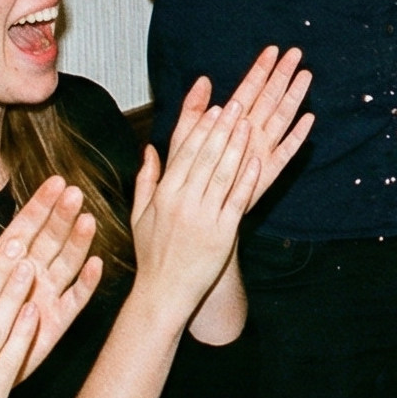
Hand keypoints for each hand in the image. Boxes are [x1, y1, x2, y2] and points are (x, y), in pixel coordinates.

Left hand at [0, 186, 102, 380]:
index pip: (26, 226)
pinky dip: (86, 283)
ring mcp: (44, 297)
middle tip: (75, 194)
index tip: (56, 181)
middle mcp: (29, 274)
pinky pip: (75, 300)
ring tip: (88, 220)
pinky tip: (94, 264)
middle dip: (63, 216)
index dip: (41, 204)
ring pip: (67, 264)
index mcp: (5, 260)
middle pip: (51, 239)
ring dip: (79, 243)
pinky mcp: (55, 322)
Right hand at [127, 60, 309, 326]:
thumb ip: (146, 179)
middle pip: (206, 158)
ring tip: (249, 124)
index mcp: (164, 195)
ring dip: (236, 147)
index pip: (185, 154)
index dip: (202, 129)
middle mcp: (183, 202)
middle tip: (237, 105)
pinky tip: (256, 161)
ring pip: (222, 175)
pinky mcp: (222, 234)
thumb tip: (149, 149)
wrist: (164, 292)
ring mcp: (203, 218)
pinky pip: (236, 201)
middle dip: (222, 129)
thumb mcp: (140, 214)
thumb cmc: (153, 254)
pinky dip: (246, 180)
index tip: (214, 108)